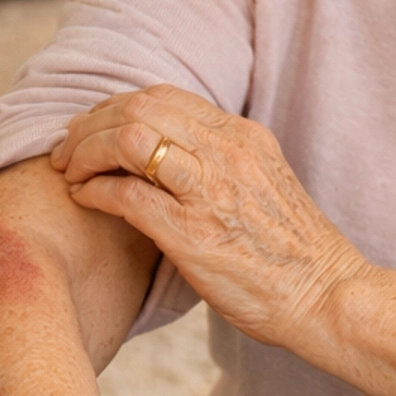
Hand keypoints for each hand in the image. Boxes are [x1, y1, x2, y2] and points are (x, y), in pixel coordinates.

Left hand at [51, 88, 367, 347]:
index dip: (117, 107)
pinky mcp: (194, 234)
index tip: (93, 130)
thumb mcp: (263, 188)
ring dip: (86, 152)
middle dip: (91, 125)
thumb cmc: (294, 258)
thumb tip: (171, 164)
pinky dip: (95, 192)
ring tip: (70, 173)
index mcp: (245, 137)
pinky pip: (127, 194)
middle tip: (67, 151)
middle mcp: (228, 153)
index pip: (164, 96)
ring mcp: (211, 191)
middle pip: (139, 107)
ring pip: (129, 138)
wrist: (328, 298)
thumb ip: (222, 167)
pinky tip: (84, 200)